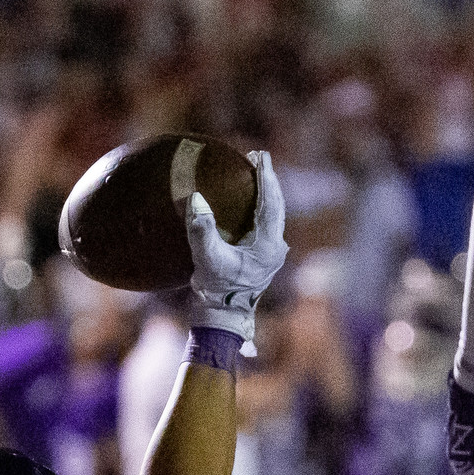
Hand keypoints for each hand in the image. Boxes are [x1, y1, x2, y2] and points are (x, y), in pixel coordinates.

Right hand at [185, 151, 288, 347]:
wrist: (223, 319)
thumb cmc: (215, 291)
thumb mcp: (206, 259)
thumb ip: (202, 228)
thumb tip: (196, 198)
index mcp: (268, 246)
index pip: (270, 203)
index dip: (266, 177)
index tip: (262, 156)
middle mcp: (276, 248)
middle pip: (277, 205)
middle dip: (268, 180)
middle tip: (258, 158)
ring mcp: (272, 254)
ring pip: (275, 214)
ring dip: (266, 193)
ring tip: (255, 173)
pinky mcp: (264, 258)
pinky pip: (267, 224)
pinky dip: (260, 206)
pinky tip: (249, 201)